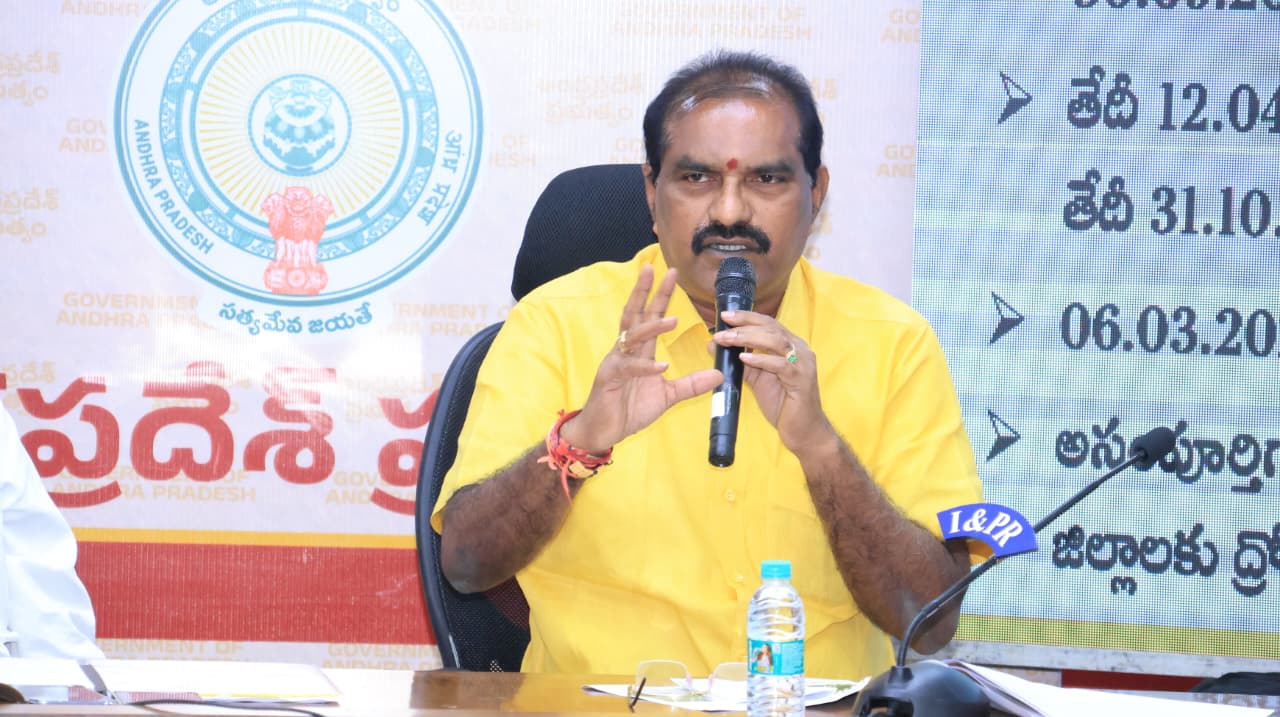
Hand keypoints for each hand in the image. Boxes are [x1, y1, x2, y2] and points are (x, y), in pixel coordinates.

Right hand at [559, 266, 722, 453]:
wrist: (603, 431)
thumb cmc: (628, 409)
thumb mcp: (666, 396)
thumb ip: (690, 384)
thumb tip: (718, 375)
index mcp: (638, 351)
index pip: (649, 316)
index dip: (660, 295)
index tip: (672, 274)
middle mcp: (625, 351)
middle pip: (636, 315)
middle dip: (647, 293)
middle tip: (659, 270)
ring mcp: (616, 363)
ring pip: (632, 337)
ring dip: (652, 327)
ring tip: (673, 320)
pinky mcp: (609, 379)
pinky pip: (628, 368)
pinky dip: (644, 367)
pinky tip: (661, 366)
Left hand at [711, 310, 836, 455]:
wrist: (804, 430)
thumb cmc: (783, 404)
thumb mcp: (757, 379)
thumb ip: (740, 362)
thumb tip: (715, 345)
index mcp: (791, 346)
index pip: (768, 323)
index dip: (747, 317)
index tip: (725, 315)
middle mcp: (799, 350)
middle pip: (771, 328)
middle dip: (744, 325)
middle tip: (722, 328)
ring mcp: (803, 364)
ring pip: (776, 341)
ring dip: (748, 338)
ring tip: (727, 340)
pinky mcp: (801, 380)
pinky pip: (781, 365)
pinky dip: (762, 359)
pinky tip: (745, 357)